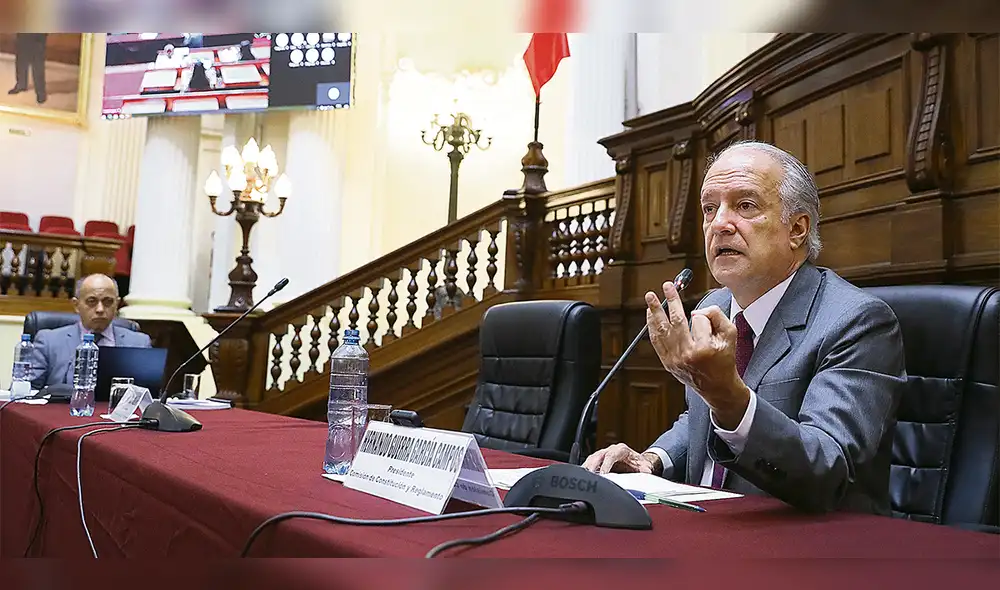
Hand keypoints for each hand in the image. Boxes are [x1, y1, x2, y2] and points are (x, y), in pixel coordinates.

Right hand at [582, 443, 658, 474]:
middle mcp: (609, 451)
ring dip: (587, 470)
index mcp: (620, 450)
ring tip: (583, 480)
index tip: (602, 474)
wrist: (636, 463)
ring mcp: (602, 455)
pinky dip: (586, 472)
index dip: (606, 465)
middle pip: (597, 456)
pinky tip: (583, 480)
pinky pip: (589, 465)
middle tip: (589, 478)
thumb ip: (645, 469)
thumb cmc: (638, 464)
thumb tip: (647, 472)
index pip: (611, 455)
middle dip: (592, 467)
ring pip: (591, 460)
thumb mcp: (644, 467)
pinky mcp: (597, 461)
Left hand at [646, 281, 749, 428]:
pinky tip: (651, 315)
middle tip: (667, 286)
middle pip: (676, 321)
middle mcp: (687, 354)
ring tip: (650, 297)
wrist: (716, 386)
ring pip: (662, 330)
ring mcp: (674, 359)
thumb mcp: (730, 335)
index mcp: (704, 348)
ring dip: (655, 311)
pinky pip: (657, 341)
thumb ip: (717, 316)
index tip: (705, 319)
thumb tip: (695, 310)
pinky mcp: (667, 362)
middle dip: (670, 301)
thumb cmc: (724, 359)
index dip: (702, 316)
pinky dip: (652, 326)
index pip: (698, 320)